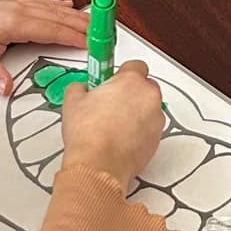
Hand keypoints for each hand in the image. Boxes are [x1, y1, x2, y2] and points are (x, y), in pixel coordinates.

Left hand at [0, 0, 89, 95]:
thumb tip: (8, 88)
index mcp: (14, 22)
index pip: (53, 30)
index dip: (75, 36)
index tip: (94, 42)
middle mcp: (19, 10)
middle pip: (60, 17)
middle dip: (85, 24)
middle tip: (107, 31)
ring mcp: (17, 4)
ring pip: (54, 8)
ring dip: (76, 14)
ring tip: (97, 20)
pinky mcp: (12, 3)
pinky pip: (42, 2)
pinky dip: (58, 5)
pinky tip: (68, 5)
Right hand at [59, 60, 165, 189]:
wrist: (99, 165)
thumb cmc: (89, 135)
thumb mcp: (73, 101)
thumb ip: (80, 86)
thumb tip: (81, 88)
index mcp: (132, 81)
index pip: (135, 65)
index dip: (121, 74)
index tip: (111, 80)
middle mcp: (149, 97)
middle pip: (144, 86)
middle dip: (130, 92)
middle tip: (110, 103)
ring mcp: (156, 118)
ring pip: (148, 108)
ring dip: (136, 112)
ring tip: (113, 124)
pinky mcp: (158, 139)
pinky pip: (150, 127)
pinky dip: (139, 130)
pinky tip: (120, 137)